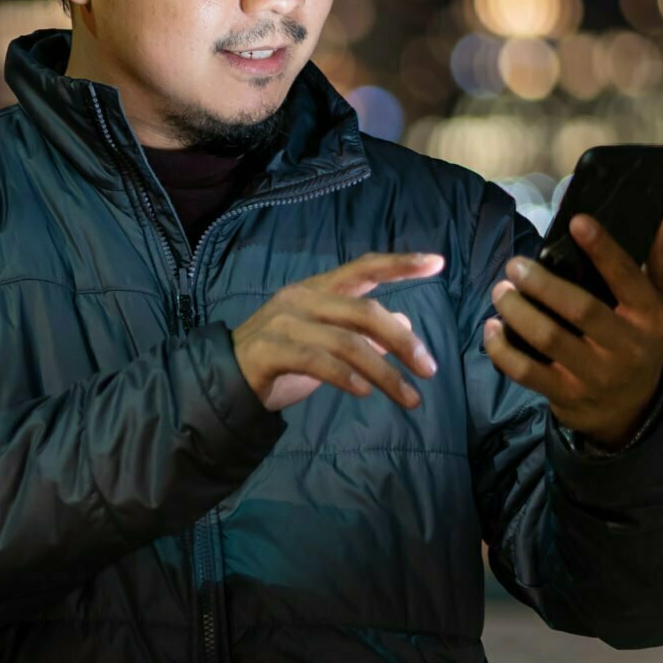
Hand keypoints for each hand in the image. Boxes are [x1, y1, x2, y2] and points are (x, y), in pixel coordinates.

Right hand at [233, 251, 445, 412]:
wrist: (224, 380)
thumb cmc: (281, 359)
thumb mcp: (326, 341)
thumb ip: (362, 331)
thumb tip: (404, 324)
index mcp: (317, 289)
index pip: (363, 267)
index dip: (400, 264)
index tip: (437, 264)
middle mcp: (302, 299)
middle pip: (365, 311)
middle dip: (403, 341)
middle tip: (429, 370)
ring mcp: (284, 323)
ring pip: (347, 342)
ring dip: (385, 373)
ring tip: (410, 398)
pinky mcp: (269, 351)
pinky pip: (317, 362)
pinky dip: (346, 377)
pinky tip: (366, 393)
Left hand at [481, 214, 662, 447]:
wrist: (632, 408)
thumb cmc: (643, 341)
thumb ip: (660, 264)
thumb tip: (654, 221)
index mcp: (651, 317)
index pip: (627, 278)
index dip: (603, 249)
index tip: (577, 222)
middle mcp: (626, 346)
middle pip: (580, 309)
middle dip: (542, 283)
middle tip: (515, 264)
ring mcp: (594, 374)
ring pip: (548, 339)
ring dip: (517, 311)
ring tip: (501, 290)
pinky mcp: (565, 394)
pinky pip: (526, 372)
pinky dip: (502, 350)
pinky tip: (491, 328)